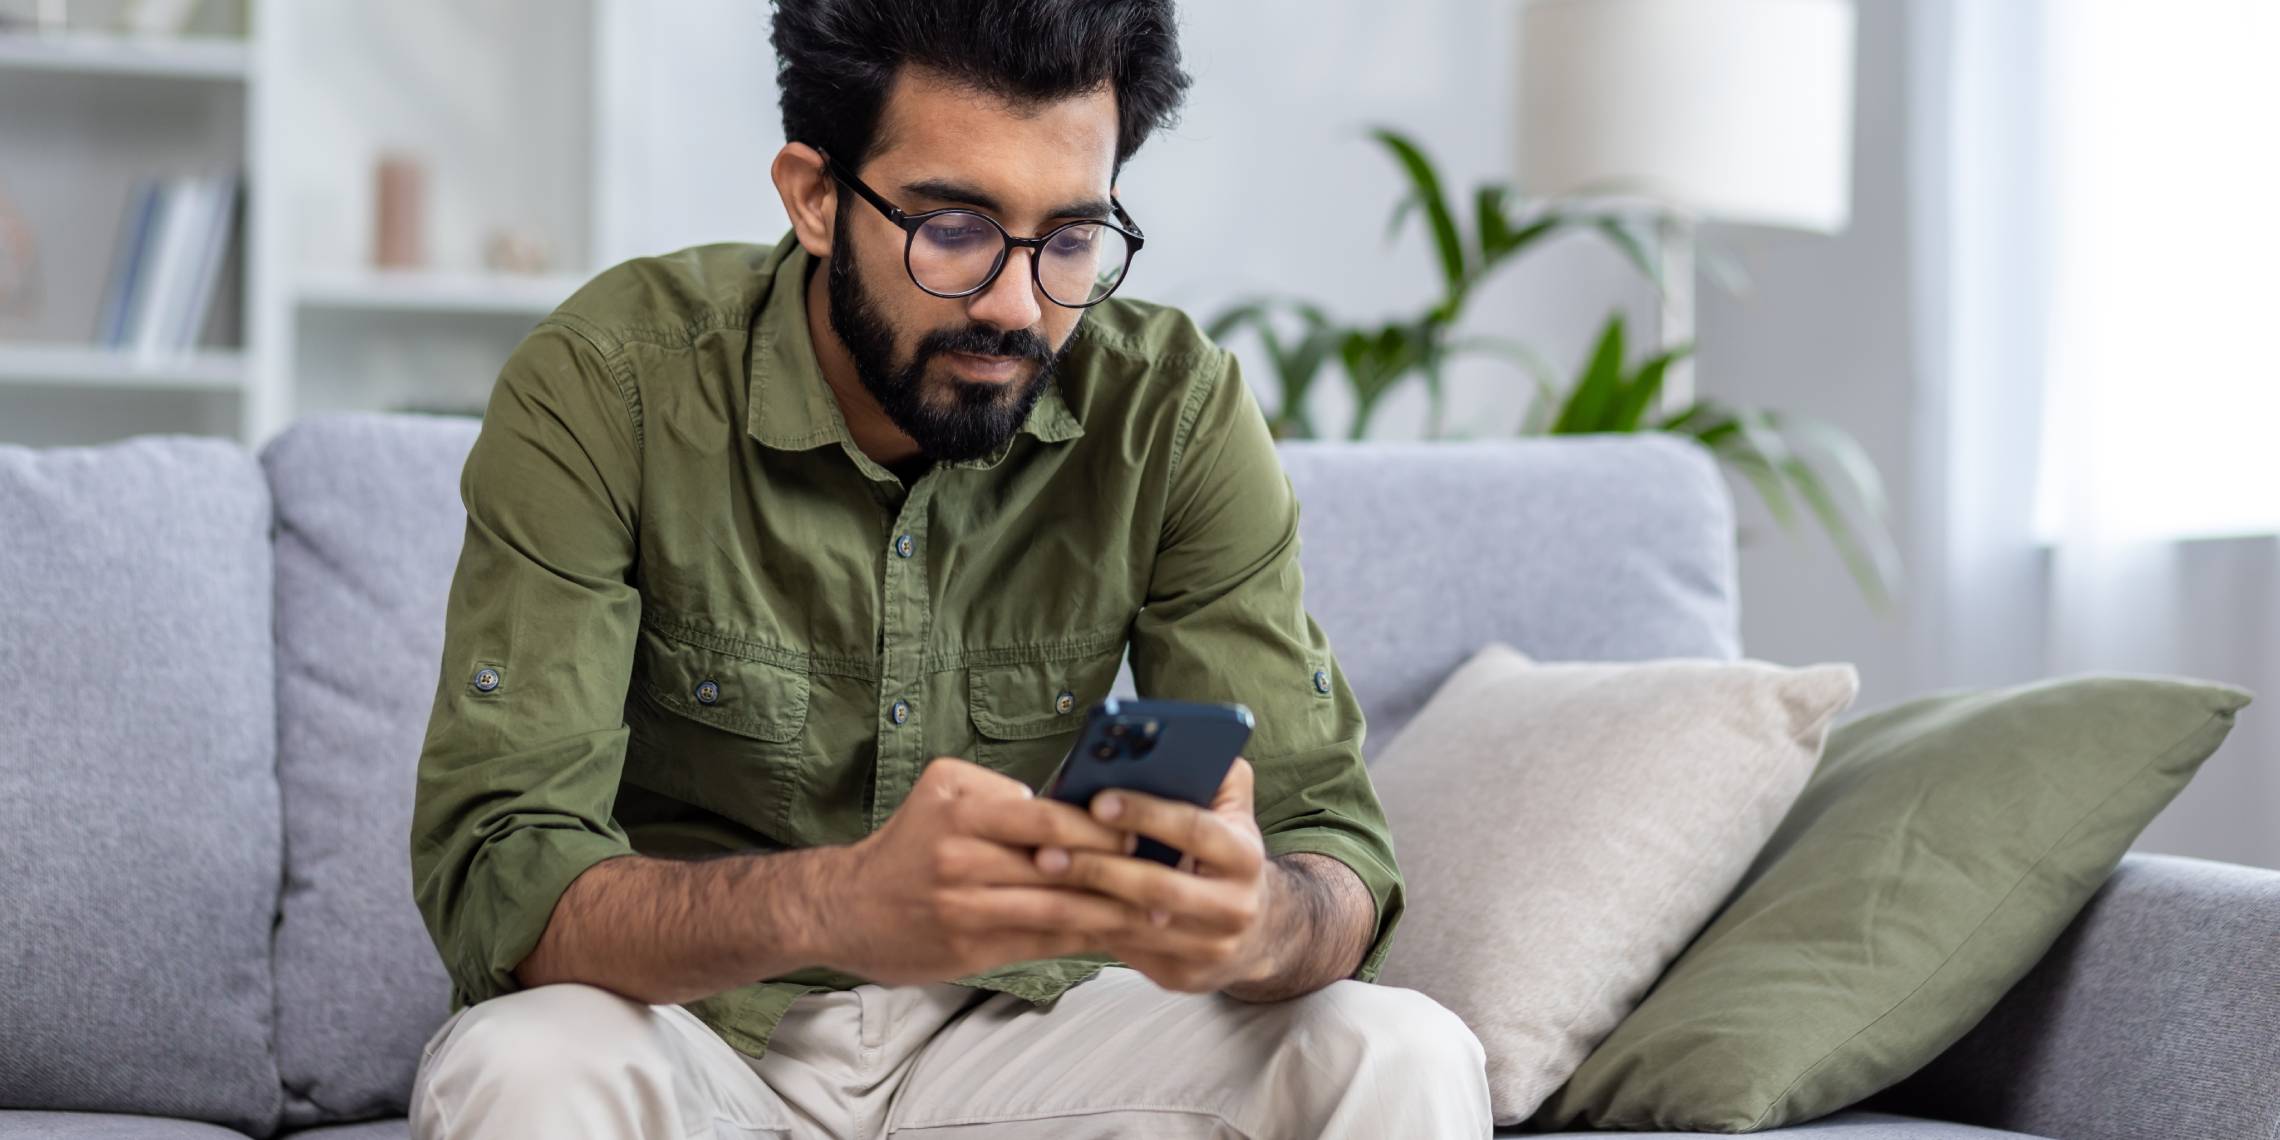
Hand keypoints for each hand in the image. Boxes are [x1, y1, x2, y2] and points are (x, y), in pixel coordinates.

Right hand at [812, 756, 1147, 984]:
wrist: (846, 908)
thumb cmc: (907, 844)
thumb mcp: (942, 791)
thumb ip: (1000, 792)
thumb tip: (1066, 804)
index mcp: (962, 811)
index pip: (1048, 817)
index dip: (1100, 828)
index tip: (1143, 832)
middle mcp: (962, 858)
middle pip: (1060, 866)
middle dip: (1119, 872)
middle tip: (1169, 874)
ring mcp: (967, 907)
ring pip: (1058, 911)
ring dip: (1113, 913)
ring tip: (1158, 912)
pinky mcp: (971, 948)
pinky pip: (1042, 943)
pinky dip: (1084, 940)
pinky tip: (1117, 937)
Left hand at [1032, 757, 1281, 992]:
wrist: (1259, 932)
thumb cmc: (1226, 852)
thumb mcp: (1234, 810)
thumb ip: (1212, 772)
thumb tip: (1166, 741)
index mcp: (1245, 857)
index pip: (1195, 830)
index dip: (1146, 813)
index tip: (1098, 799)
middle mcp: (1234, 906)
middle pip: (1158, 885)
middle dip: (1099, 866)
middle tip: (1045, 849)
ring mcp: (1208, 948)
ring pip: (1135, 924)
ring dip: (1081, 900)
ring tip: (1038, 875)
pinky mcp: (1183, 976)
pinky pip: (1125, 951)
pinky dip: (1085, 928)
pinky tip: (1048, 908)